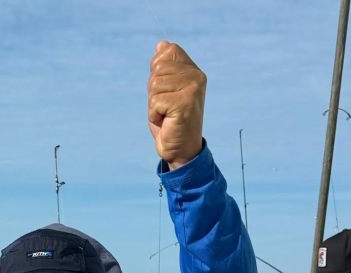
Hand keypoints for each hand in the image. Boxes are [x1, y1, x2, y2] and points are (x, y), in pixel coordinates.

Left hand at [148, 41, 205, 168]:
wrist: (181, 151)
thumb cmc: (170, 121)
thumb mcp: (164, 91)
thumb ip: (163, 69)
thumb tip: (161, 45)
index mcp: (193, 70)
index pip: (166, 51)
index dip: (157, 71)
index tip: (166, 92)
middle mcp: (196, 77)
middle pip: (157, 68)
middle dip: (153, 91)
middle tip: (165, 108)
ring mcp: (193, 89)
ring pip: (154, 85)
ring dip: (153, 104)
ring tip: (166, 115)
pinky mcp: (185, 104)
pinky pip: (155, 101)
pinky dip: (154, 115)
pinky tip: (166, 122)